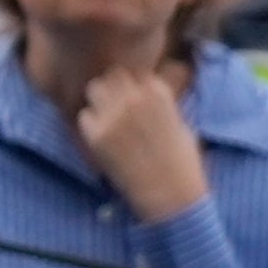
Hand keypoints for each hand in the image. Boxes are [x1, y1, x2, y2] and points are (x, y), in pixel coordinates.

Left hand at [77, 64, 209, 223]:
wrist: (171, 196)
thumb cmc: (182, 161)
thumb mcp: (179, 121)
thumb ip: (161, 102)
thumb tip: (144, 91)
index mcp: (158, 91)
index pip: (135, 71)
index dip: (134, 85)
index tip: (136, 99)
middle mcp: (135, 98)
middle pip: (113, 75)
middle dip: (115, 88)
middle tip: (118, 107)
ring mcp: (114, 115)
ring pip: (95, 89)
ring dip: (100, 101)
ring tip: (108, 119)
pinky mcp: (98, 136)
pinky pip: (84, 116)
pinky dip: (90, 125)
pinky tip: (102, 138)